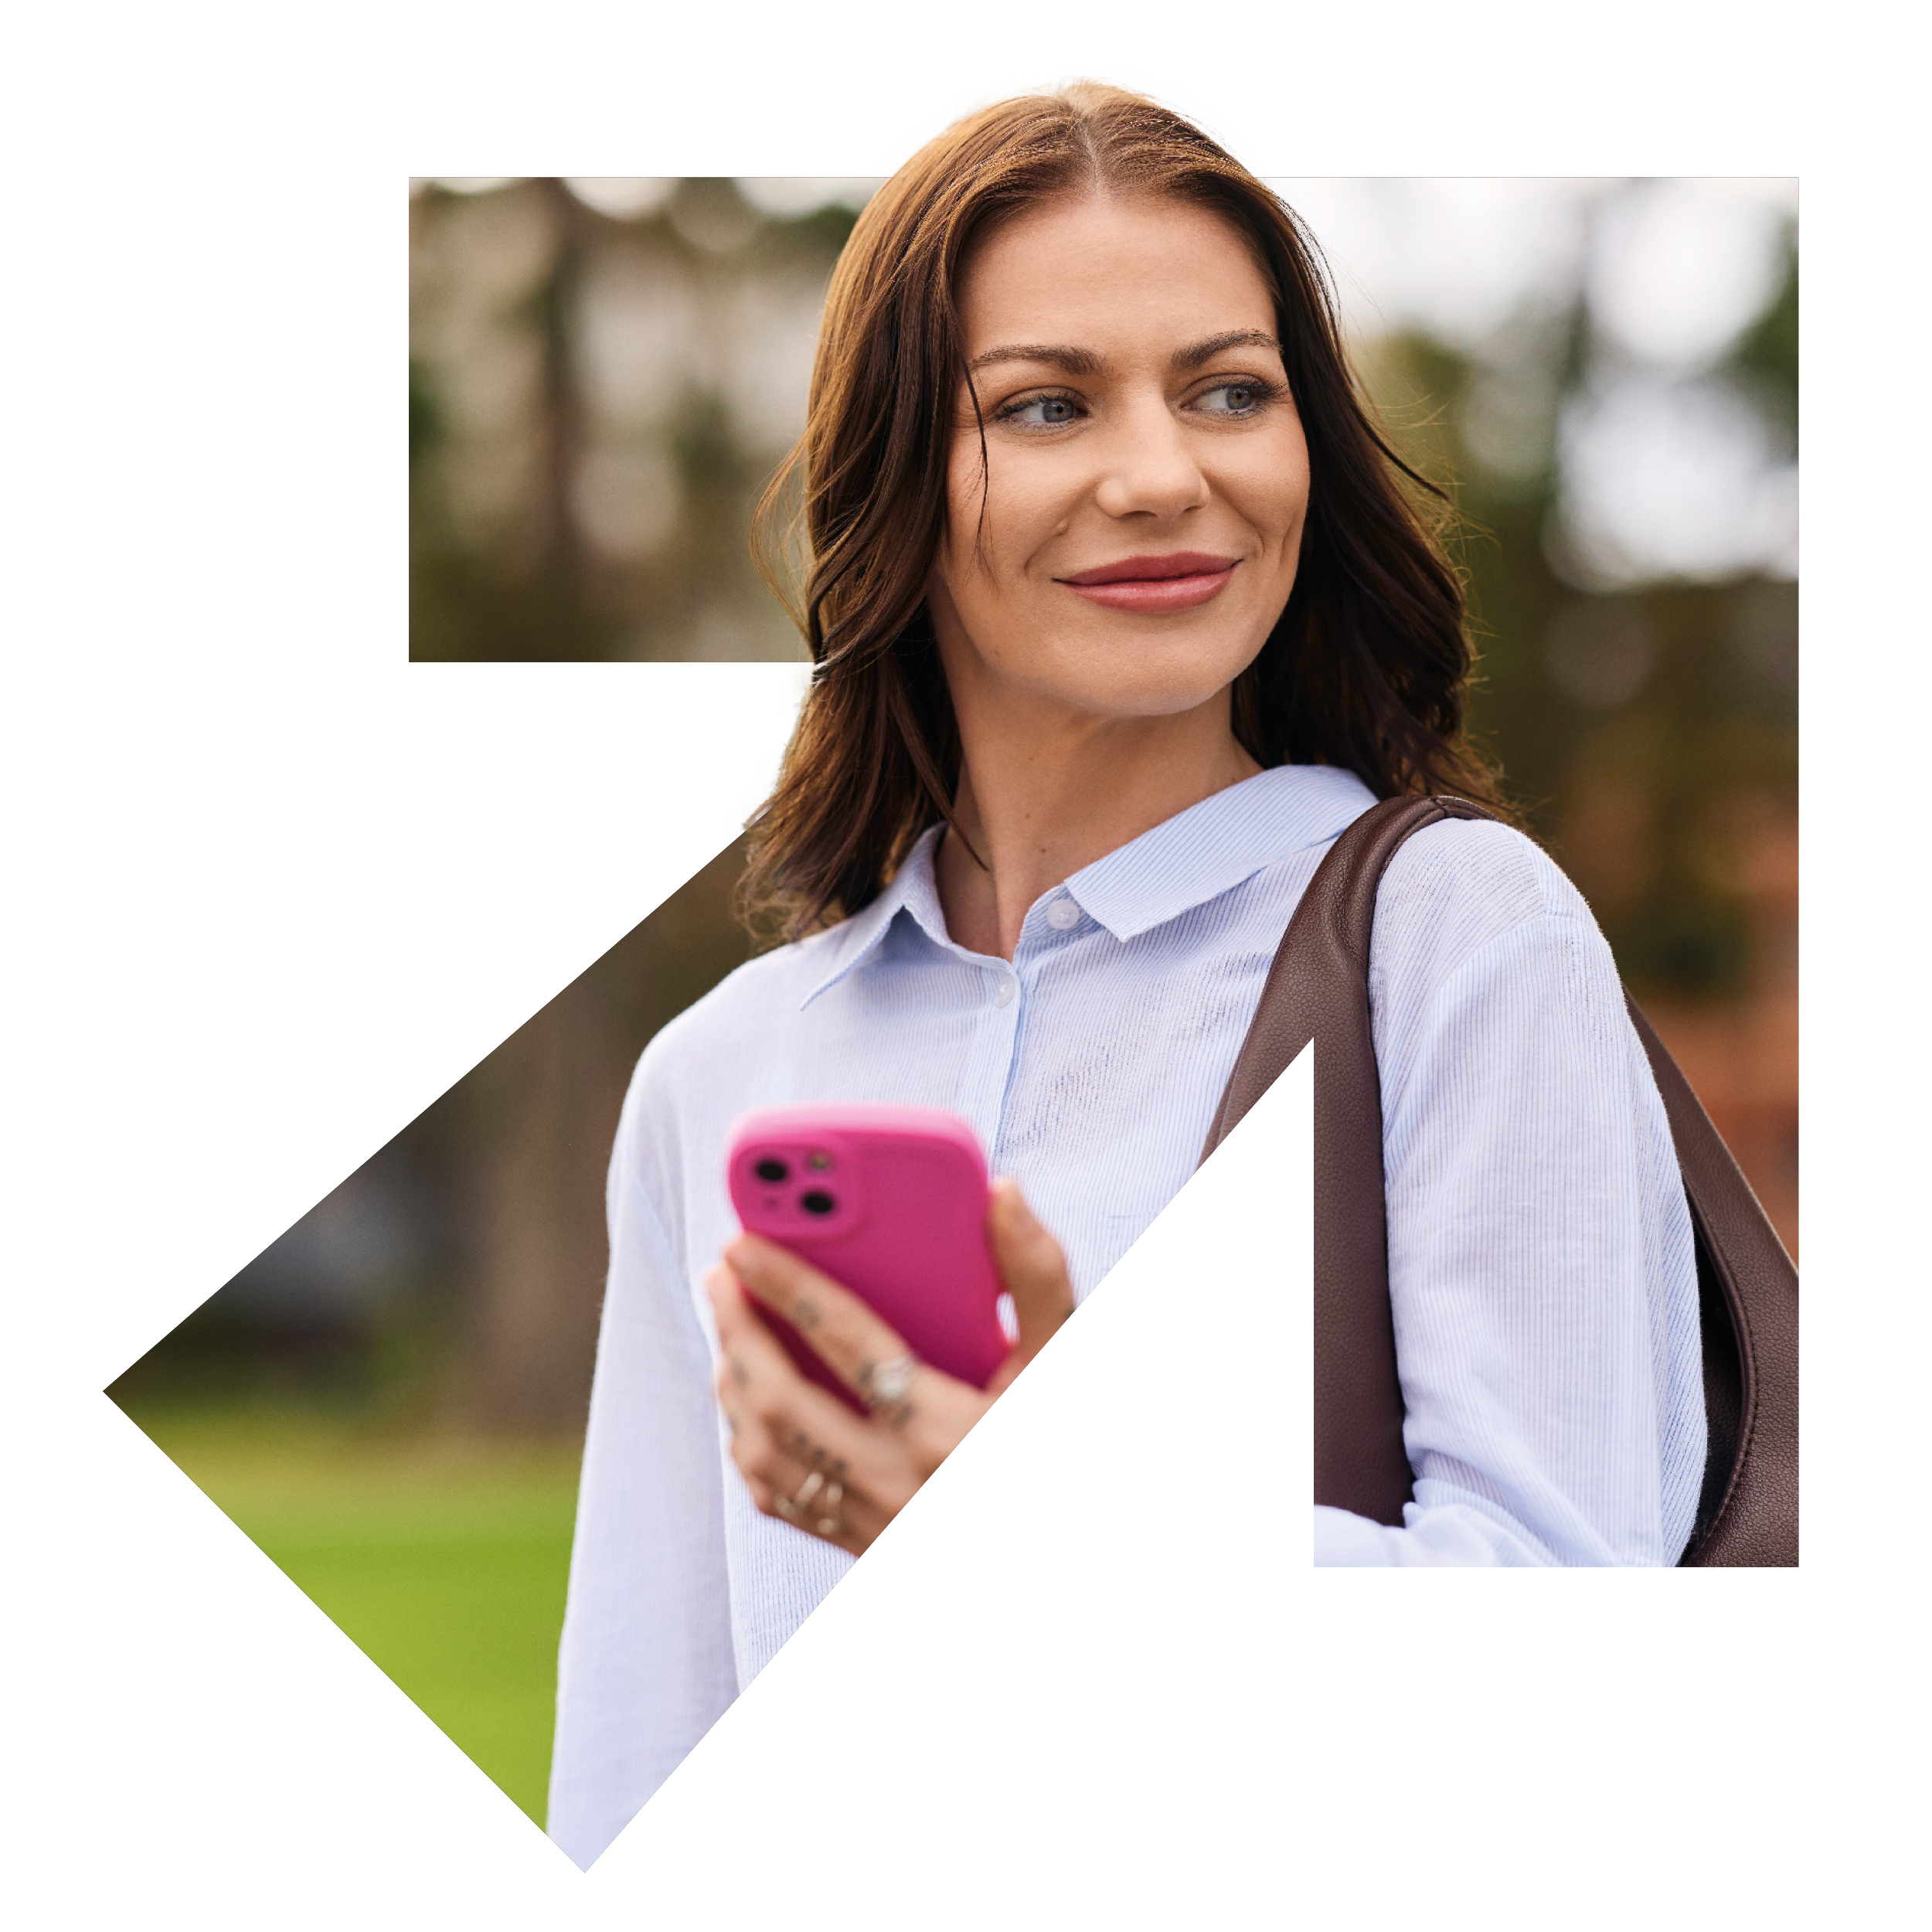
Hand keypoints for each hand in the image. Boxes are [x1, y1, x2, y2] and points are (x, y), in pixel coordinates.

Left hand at [705, 1177, 1075, 1554]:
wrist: (1058, 1561)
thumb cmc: (1060, 1451)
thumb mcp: (1060, 1365)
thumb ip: (1037, 1278)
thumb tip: (1002, 1196)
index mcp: (946, 1430)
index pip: (847, 1343)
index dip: (788, 1286)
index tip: (745, 1242)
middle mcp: (896, 1482)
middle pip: (781, 1399)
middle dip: (738, 1329)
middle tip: (720, 1274)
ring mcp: (869, 1522)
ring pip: (762, 1451)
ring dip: (734, 1380)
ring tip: (731, 1323)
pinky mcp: (856, 1545)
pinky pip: (775, 1494)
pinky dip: (748, 1436)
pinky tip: (752, 1395)